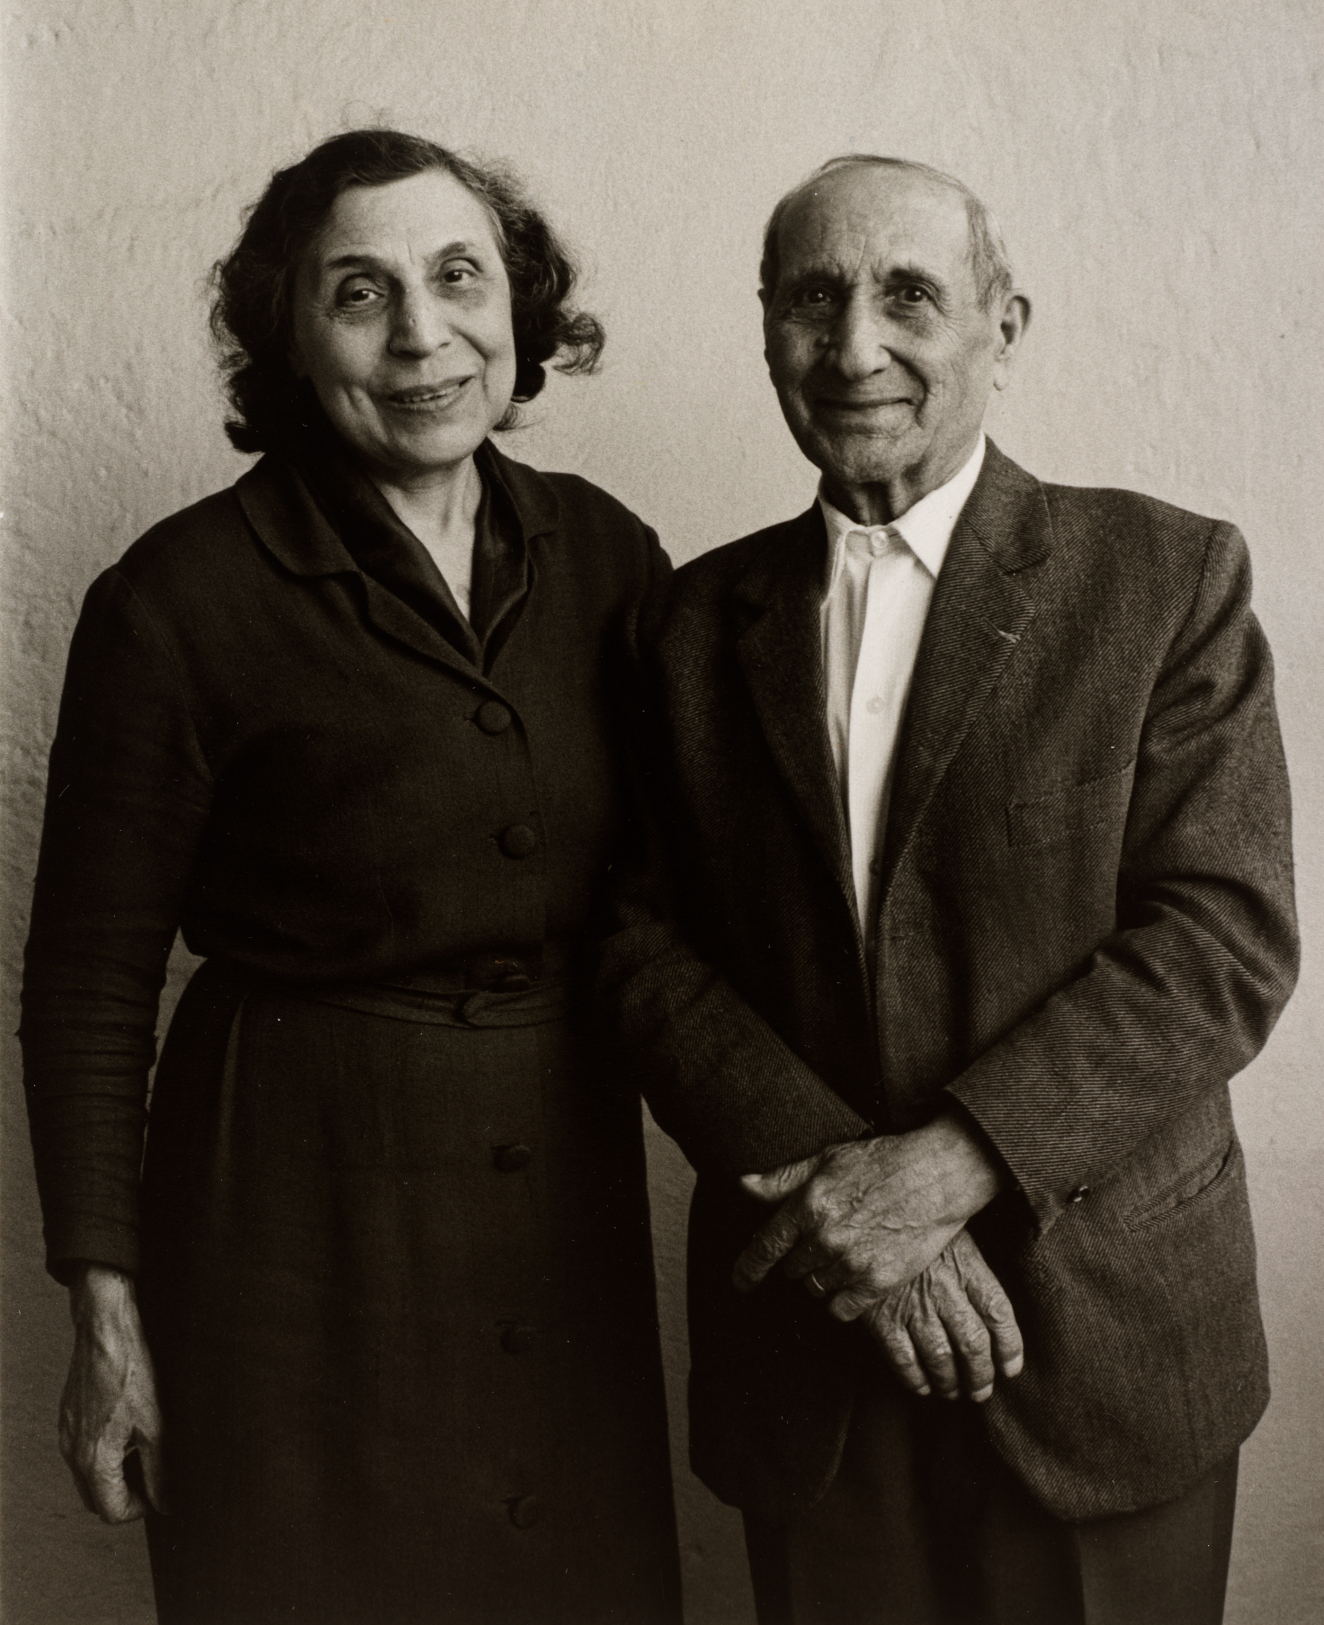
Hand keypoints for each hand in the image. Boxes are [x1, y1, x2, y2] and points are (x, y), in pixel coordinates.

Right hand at [60, 1265, 166, 1521]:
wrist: (106, 1327)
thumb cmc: (131, 1368)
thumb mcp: (156, 1424)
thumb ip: (160, 1469)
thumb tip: (166, 1501)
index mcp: (91, 1459)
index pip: (111, 1511)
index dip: (141, 1508)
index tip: (163, 1492)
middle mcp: (72, 1451)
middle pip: (97, 1498)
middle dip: (127, 1495)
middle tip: (157, 1475)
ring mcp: (67, 1432)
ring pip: (90, 1475)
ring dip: (118, 1475)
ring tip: (148, 1450)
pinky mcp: (70, 1415)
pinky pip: (84, 1450)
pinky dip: (107, 1453)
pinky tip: (132, 1429)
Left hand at [733, 1113, 1002, 1318]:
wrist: (937, 1175)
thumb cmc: (882, 1161)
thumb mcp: (827, 1158)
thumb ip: (782, 1178)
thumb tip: (743, 1184)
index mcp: (808, 1205)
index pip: (765, 1247)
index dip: (747, 1268)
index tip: (740, 1282)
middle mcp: (824, 1237)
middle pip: (791, 1269)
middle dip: (798, 1258)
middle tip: (822, 1242)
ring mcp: (851, 1262)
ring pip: (816, 1287)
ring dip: (822, 1276)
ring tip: (845, 1253)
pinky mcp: (877, 1282)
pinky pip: (842, 1308)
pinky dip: (843, 1298)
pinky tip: (854, 1278)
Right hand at [860, 1229, 1022, 1401]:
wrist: (864, 1216)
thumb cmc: (913, 1224)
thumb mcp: (950, 1229)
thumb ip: (972, 1263)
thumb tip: (993, 1304)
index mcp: (965, 1265)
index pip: (998, 1312)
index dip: (1010, 1346)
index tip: (1011, 1367)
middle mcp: (943, 1289)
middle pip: (972, 1343)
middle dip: (980, 1375)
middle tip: (981, 1391)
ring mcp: (912, 1305)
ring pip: (940, 1357)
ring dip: (949, 1382)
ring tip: (952, 1391)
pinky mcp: (881, 1316)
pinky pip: (902, 1358)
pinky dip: (914, 1378)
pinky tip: (922, 1386)